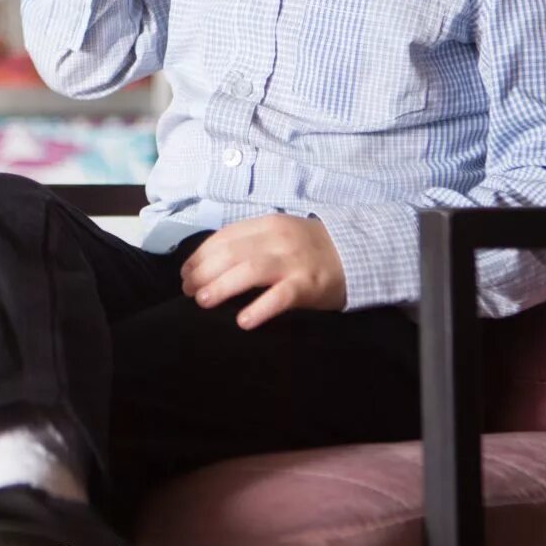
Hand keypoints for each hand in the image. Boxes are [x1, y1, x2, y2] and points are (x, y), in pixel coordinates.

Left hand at [178, 214, 346, 328]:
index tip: (185, 273)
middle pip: (230, 253)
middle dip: (203, 272)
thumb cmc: (311, 250)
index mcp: (267, 224)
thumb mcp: (280, 236)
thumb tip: (210, 264)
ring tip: (202, 302)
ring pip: (249, 270)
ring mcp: (294, 261)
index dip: (200, 255)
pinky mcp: (308, 285)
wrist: (360, 255)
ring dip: (221, 286)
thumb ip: (251, 243)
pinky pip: (280, 297)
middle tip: (188, 291)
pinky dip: (259, 308)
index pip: (224, 237)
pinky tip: (243, 322)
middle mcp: (278, 239)